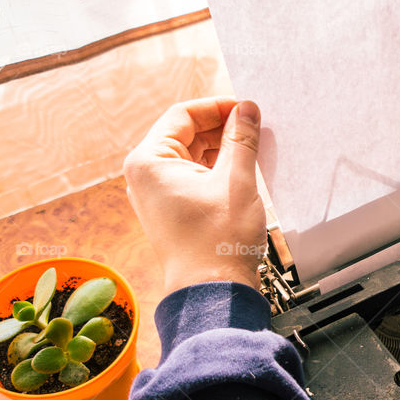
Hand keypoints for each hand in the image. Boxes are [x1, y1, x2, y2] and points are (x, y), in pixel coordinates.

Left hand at [123, 97, 267, 294]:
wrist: (213, 292)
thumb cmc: (218, 241)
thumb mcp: (236, 181)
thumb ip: (241, 139)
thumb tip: (246, 108)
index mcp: (149, 161)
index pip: (183, 115)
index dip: (218, 107)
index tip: (247, 109)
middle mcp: (144, 175)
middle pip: (185, 134)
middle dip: (221, 129)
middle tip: (255, 130)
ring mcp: (155, 195)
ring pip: (191, 157)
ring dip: (221, 151)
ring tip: (252, 153)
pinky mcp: (170, 211)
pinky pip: (192, 178)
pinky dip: (215, 171)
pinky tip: (241, 174)